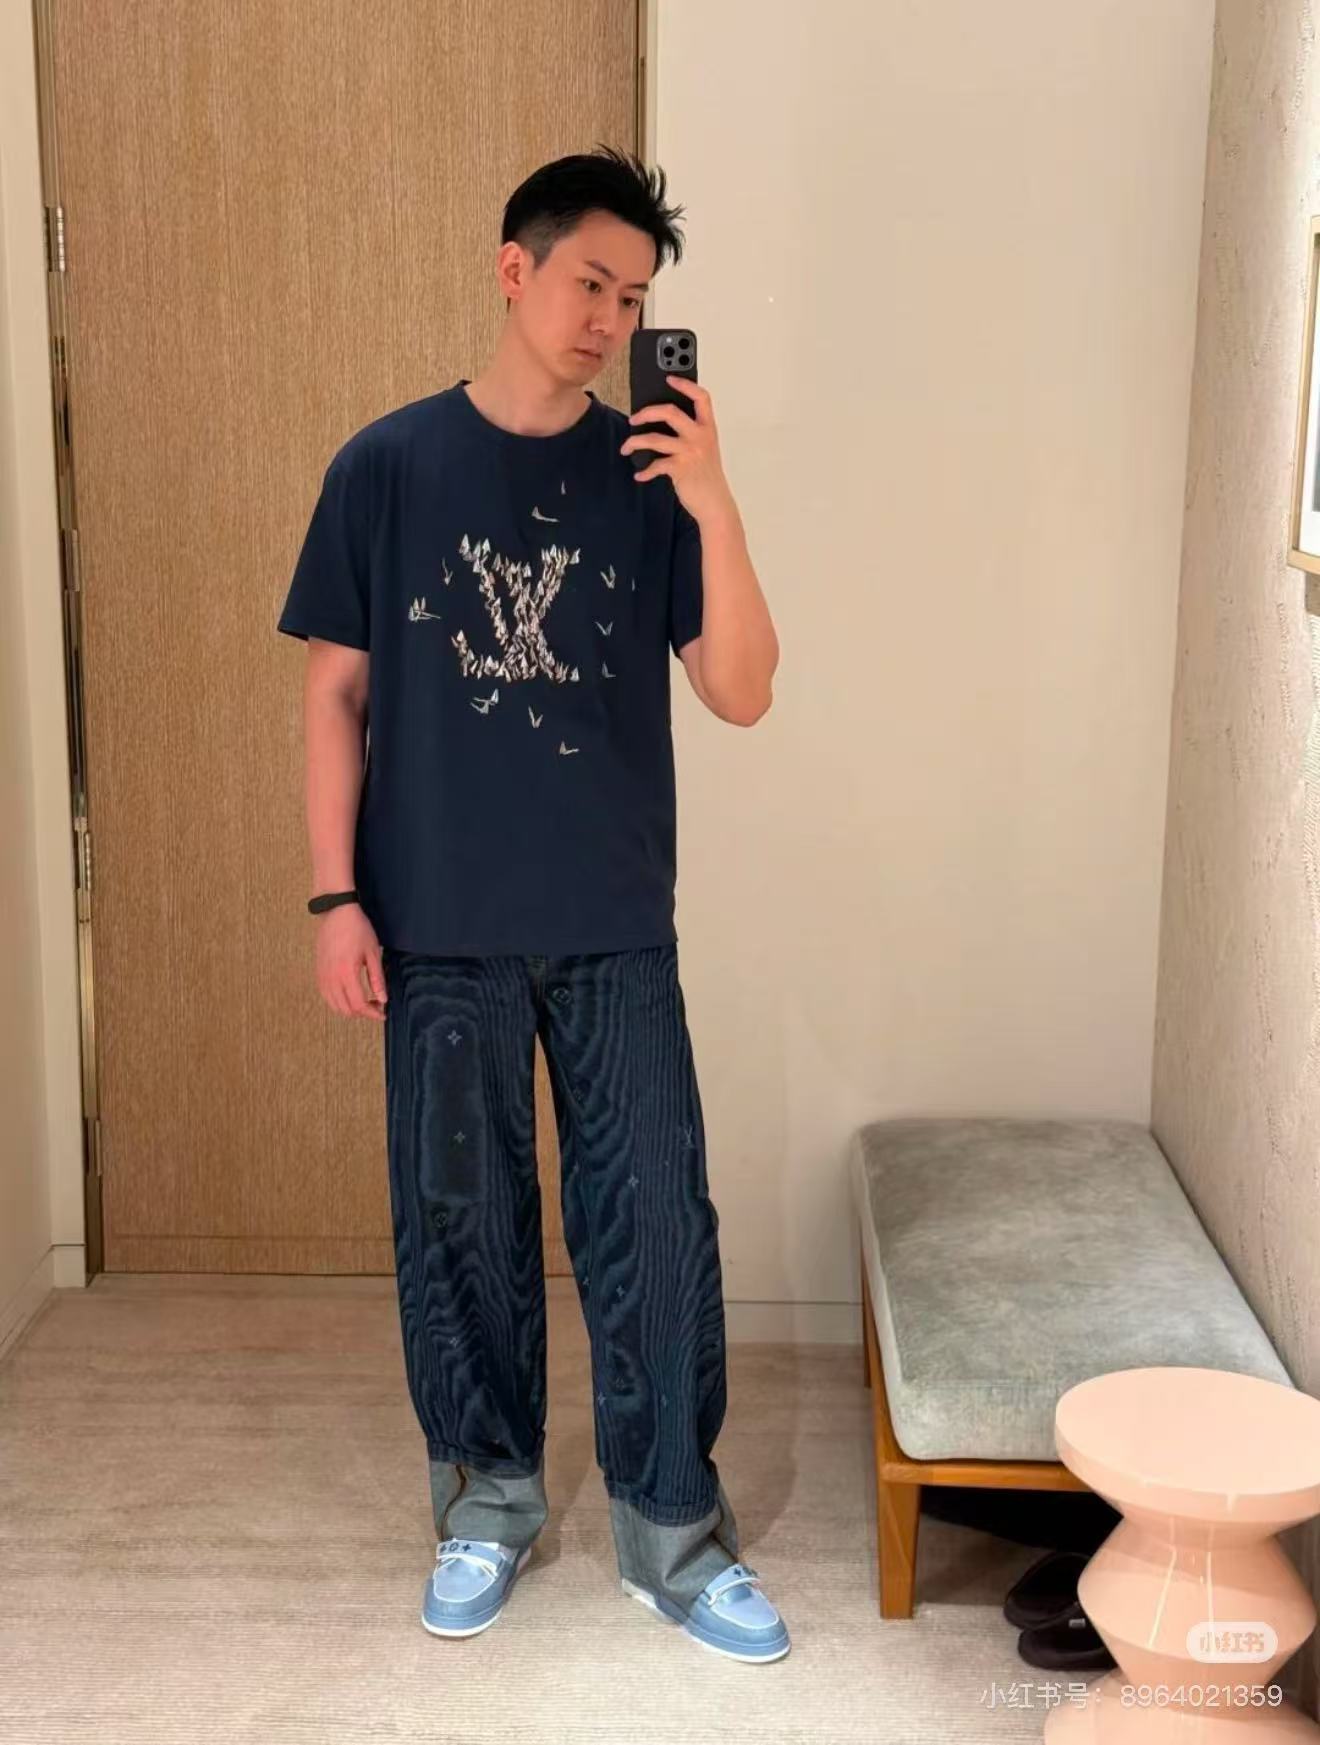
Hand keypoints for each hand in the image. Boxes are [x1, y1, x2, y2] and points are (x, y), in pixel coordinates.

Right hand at [315, 904, 387, 1021]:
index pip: (358, 1005)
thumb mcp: (373, 953)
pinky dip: (338, 1001)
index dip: (372, 1013)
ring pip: (334, 1005)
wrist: (336, 913)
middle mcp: (331, 978)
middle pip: (346, 1009)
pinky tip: (350, 994)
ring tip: (365, 1000)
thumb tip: (383, 999)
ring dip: (350, 1008)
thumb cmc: (358, 929)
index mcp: (346, 973)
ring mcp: (322, 976)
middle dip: (363, 1012)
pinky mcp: (318, 972)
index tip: (383, 1013)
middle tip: (376, 1004)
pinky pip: (326, 996)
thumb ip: (377, 979)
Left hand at [620, 376, 734, 523]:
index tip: (670, 378)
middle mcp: (700, 436)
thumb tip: (661, 422)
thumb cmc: (707, 476)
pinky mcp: (680, 469)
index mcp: (708, 428)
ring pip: (655, 439)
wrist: (715, 503)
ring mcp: (690, 452)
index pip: (701, 398)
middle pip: (670, 412)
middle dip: (647, 412)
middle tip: (634, 419)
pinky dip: (644, 471)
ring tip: (626, 447)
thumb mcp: (705, 449)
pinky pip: (655, 465)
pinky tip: (640, 474)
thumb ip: (691, 433)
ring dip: (635, 442)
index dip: (685, 385)